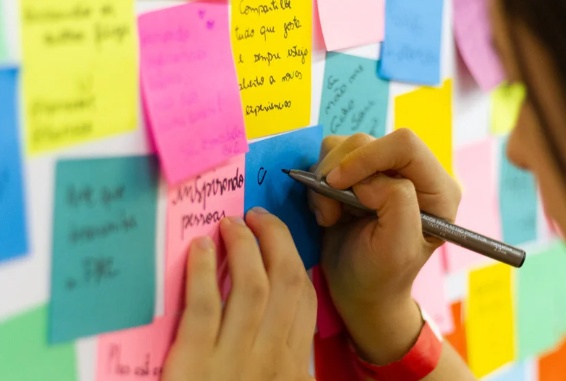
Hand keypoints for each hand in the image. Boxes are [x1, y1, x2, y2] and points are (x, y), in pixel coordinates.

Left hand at [163, 208, 316, 380]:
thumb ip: (282, 358)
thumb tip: (279, 319)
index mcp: (292, 365)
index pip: (305, 298)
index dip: (294, 258)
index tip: (278, 239)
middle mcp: (271, 357)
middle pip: (285, 282)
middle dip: (275, 239)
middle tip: (257, 216)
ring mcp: (233, 359)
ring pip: (251, 287)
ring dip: (243, 246)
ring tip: (230, 223)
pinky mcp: (194, 363)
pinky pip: (204, 307)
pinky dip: (203, 271)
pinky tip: (200, 248)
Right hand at [309, 130, 460, 364]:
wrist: (359, 290)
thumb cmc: (380, 276)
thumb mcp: (397, 248)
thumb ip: (396, 203)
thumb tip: (368, 180)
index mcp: (437, 189)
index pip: (404, 144)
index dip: (366, 157)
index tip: (337, 184)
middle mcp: (412, 173)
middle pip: (368, 141)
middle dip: (340, 172)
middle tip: (330, 211)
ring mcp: (382, 172)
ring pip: (344, 145)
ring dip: (325, 179)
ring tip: (329, 215)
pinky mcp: (357, 175)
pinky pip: (329, 157)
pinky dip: (318, 183)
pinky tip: (328, 211)